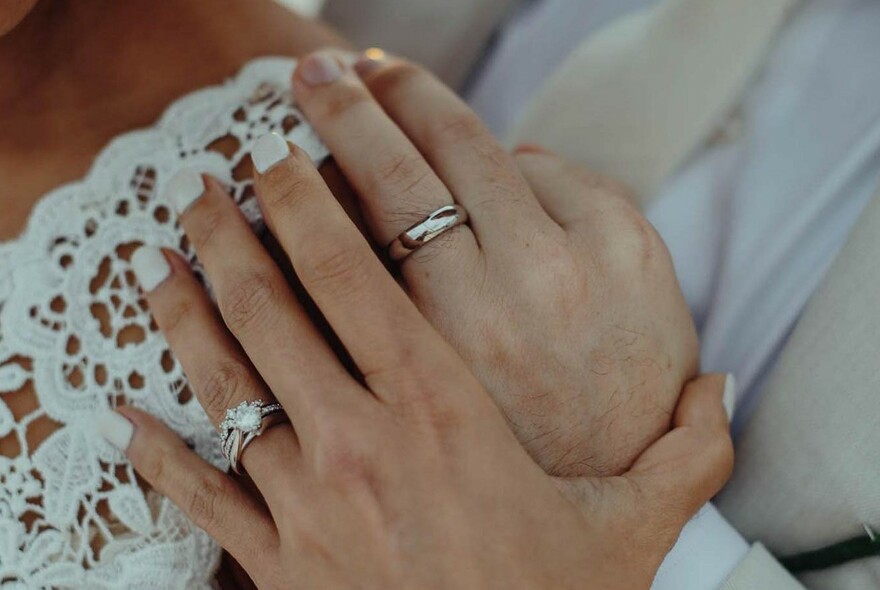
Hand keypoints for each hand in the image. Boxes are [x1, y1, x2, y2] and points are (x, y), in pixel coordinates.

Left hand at [109, 135, 731, 588]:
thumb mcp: (634, 530)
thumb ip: (685, 454)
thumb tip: (723, 389)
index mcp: (444, 415)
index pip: (355, 280)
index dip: (307, 209)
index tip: (278, 160)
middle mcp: (361, 445)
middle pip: (273, 313)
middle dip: (229, 236)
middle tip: (197, 182)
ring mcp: (308, 507)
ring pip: (223, 390)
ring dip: (182, 317)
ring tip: (152, 263)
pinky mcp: (279, 569)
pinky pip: (199, 500)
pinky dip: (156, 455)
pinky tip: (120, 416)